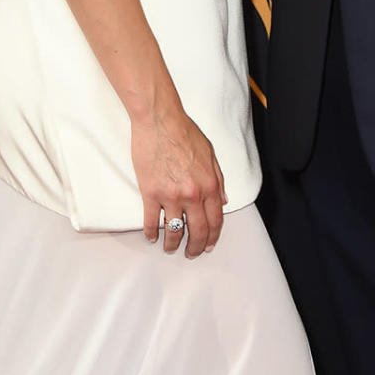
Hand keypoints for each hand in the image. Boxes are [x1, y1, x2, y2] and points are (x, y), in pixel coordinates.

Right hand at [131, 101, 227, 257]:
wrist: (160, 121)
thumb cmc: (185, 133)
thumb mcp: (210, 154)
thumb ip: (218, 179)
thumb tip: (223, 200)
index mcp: (209, 185)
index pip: (215, 220)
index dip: (212, 237)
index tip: (208, 245)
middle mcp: (192, 194)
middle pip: (197, 231)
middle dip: (195, 247)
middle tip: (191, 254)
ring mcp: (170, 196)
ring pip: (174, 231)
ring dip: (173, 244)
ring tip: (170, 248)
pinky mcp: (150, 193)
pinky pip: (151, 221)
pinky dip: (151, 233)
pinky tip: (152, 237)